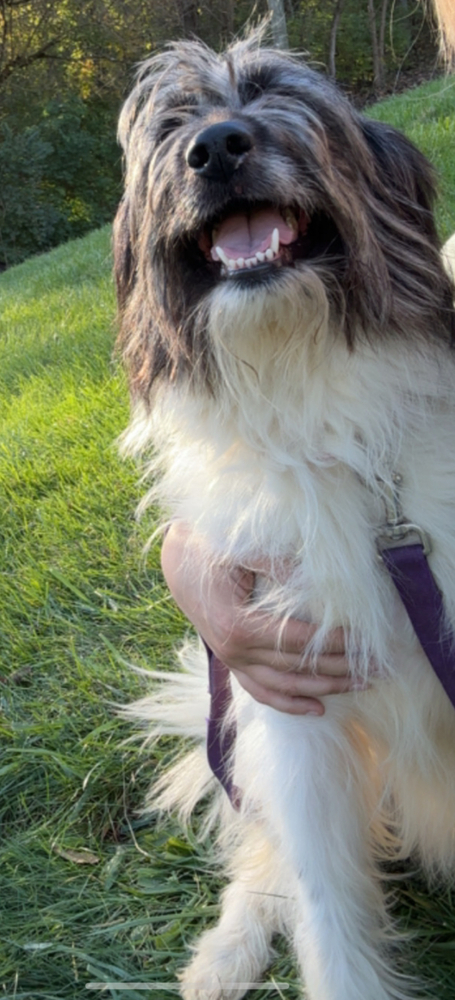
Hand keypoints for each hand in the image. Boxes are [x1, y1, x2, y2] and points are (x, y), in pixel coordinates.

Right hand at [161, 521, 363, 714]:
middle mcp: (234, 651)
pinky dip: (289, 702)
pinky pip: (261, 691)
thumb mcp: (243, 549)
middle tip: (378, 669)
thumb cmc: (210, 549)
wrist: (176, 560)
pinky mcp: (232, 662)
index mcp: (237, 624)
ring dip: (324, 688)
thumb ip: (278, 565)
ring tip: (360, 686)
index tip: (366, 642)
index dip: (335, 644)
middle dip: (341, 669)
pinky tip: (317, 708)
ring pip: (284, 685)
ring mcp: (232, 661)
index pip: (299, 641)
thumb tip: (319, 580)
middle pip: (297, 667)